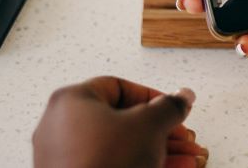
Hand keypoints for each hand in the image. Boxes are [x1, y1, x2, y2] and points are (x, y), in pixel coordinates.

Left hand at [33, 76, 207, 167]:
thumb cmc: (104, 164)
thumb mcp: (149, 125)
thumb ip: (169, 107)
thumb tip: (181, 98)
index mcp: (71, 101)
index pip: (120, 88)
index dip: (153, 98)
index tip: (172, 108)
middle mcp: (61, 128)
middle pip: (124, 122)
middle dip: (162, 132)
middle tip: (182, 138)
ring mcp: (66, 158)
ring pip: (122, 148)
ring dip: (159, 151)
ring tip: (186, 159)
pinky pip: (114, 165)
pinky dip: (141, 165)